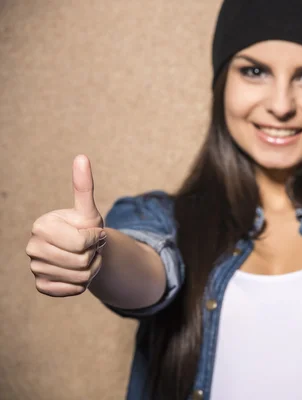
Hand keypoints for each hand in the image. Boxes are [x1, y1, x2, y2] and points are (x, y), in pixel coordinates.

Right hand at [26, 155, 105, 295]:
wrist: (85, 251)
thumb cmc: (86, 227)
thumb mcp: (89, 210)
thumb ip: (84, 186)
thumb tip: (82, 156)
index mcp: (41, 225)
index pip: (82, 243)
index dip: (96, 239)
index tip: (94, 233)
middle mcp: (33, 247)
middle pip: (81, 261)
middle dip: (95, 255)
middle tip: (91, 249)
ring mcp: (35, 268)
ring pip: (80, 278)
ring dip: (92, 270)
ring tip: (86, 259)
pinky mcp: (42, 286)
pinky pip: (72, 290)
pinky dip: (82, 284)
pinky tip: (77, 273)